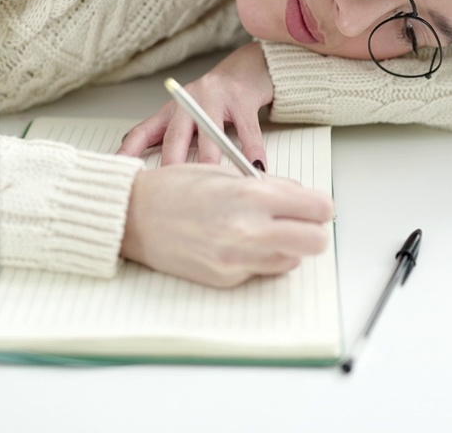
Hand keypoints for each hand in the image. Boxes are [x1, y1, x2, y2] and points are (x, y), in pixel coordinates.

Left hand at [118, 42, 272, 167]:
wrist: (248, 68)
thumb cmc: (217, 98)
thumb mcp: (189, 116)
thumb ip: (175, 138)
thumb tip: (156, 172)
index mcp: (173, 109)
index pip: (144, 131)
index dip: (130, 151)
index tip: (121, 170)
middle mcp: (190, 101)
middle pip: (175, 135)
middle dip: (172, 162)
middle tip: (171, 188)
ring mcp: (215, 98)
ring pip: (210, 134)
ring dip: (212, 160)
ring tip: (214, 181)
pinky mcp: (241, 99)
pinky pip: (247, 131)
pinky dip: (252, 152)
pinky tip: (255, 167)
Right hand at [120, 164, 333, 287]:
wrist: (132, 217)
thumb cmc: (172, 189)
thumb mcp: (226, 173)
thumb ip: (268, 187)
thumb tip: (301, 197)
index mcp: (251, 196)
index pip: (319, 209)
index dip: (319, 207)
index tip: (314, 206)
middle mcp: (248, 231)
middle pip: (316, 242)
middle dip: (311, 231)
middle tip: (297, 223)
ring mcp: (237, 259)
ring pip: (292, 260)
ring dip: (285, 247)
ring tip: (260, 231)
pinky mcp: (226, 279)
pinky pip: (261, 271)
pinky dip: (258, 259)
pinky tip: (235, 243)